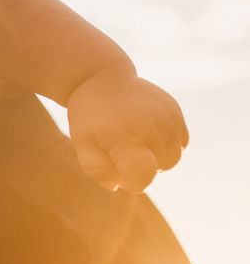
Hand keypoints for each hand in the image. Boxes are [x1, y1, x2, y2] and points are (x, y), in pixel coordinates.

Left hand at [66, 72, 188, 191]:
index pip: (143, 177)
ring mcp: (169, 118)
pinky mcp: (176, 111)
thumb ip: (96, 169)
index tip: (115, 170)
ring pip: (172, 159)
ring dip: (154, 158)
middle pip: (158, 170)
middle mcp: (155, 128)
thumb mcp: (82, 142)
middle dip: (137, 168)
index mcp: (129, 137)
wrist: (102, 77)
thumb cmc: (90, 115)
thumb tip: (116, 186)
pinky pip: (180, 143)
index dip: (130, 182)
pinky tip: (145, 132)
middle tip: (117, 148)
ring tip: (131, 140)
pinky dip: (166, 145)